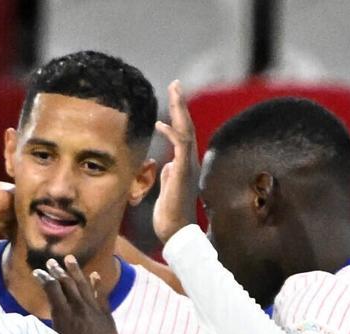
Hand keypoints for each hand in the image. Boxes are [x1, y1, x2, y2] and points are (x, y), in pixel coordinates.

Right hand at [36, 254, 123, 333]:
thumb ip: (50, 328)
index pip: (52, 289)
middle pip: (67, 283)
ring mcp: (94, 310)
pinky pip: (101, 295)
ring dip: (75, 271)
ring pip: (84, 285)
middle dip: (57, 271)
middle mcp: (79, 309)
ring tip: (70, 259)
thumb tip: (34, 322)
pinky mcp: (106, 315)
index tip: (37, 272)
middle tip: (51, 262)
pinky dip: (97, 284)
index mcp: (64, 316)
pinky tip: (95, 274)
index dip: (44, 278)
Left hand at [152, 80, 200, 244]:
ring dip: (179, 110)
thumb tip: (166, 165)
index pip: (183, 133)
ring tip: (174, 90)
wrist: (176, 234)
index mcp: (185, 164)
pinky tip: (161, 122)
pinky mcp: (182, 173)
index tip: (172, 98)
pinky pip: (180, 147)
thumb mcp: (167, 189)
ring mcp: (187, 167)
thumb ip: (169, 175)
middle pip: (187, 126)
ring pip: (186, 131)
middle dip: (181, 104)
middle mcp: (189, 162)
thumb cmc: (170, 216)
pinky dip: (172, 133)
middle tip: (176, 84)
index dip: (178, 115)